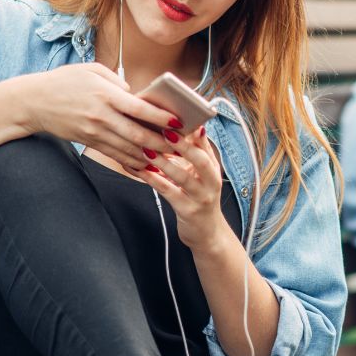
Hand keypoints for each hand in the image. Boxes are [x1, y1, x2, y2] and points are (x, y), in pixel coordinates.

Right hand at [19, 63, 180, 172]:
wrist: (34, 101)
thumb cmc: (65, 81)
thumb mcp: (92, 70)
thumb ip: (117, 81)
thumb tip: (137, 94)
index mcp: (106, 94)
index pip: (140, 109)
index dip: (162, 118)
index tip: (179, 122)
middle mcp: (102, 116)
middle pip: (138, 134)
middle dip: (163, 143)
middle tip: (181, 146)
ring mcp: (95, 131)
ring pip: (129, 149)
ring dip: (152, 156)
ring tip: (170, 158)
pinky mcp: (89, 141)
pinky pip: (116, 155)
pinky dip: (133, 161)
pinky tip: (148, 164)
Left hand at [129, 125, 226, 251]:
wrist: (207, 234)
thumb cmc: (201, 199)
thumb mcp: (204, 176)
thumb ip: (199, 153)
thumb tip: (195, 127)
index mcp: (214, 170)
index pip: (206, 148)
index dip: (194, 134)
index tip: (178, 120)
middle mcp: (211, 182)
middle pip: (200, 160)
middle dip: (183, 146)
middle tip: (164, 132)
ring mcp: (201, 197)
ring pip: (183, 177)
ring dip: (164, 162)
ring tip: (147, 150)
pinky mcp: (187, 210)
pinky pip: (168, 192)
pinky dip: (154, 180)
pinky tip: (141, 171)